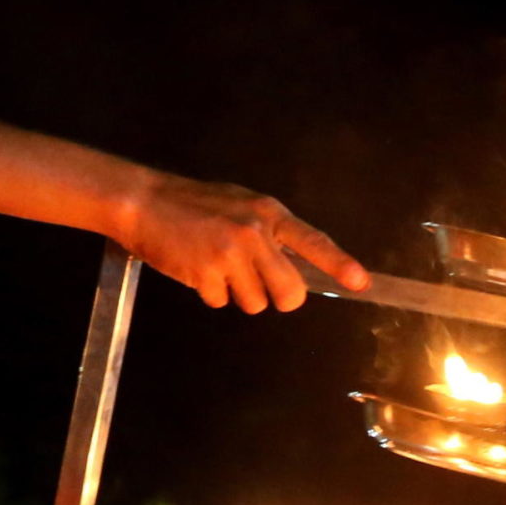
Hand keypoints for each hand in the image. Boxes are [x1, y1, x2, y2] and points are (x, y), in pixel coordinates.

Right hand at [112, 174, 369, 312]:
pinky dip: (209, 293)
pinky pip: (220, 302)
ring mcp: (230, 254)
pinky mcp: (204, 273)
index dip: (339, 264)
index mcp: (268, 213)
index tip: (361, 282)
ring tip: (217, 267)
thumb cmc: (194, 205)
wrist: (144, 201)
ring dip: (237, 294)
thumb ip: (269, 232)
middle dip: (277, 297)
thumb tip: (297, 264)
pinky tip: (196, 269)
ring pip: (254, 303)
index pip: (313, 242)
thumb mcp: (241, 206)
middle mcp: (254, 233)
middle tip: (259, 286)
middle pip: (289, 292)